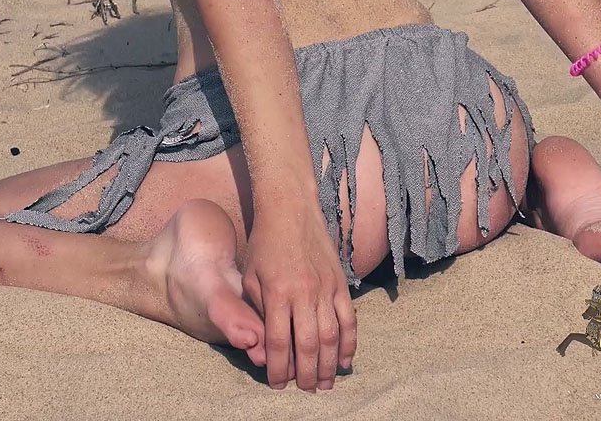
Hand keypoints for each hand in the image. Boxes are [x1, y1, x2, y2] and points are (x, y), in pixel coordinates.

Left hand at [242, 196, 356, 390]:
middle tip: (306, 390)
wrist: (290, 210)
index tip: (277, 384)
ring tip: (326, 383)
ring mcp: (326, 288)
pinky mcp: (341, 283)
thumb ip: (258, 311)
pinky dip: (349, 341)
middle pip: (309, 344)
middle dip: (307, 373)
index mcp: (278, 293)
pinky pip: (349, 318)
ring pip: (332, 336)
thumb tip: (264, 346)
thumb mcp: (250, 277)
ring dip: (330, 364)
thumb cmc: (264, 245)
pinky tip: (346, 359)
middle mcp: (305, 293)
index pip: (279, 341)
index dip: (278, 368)